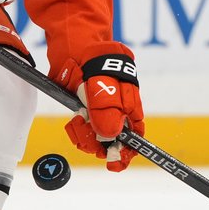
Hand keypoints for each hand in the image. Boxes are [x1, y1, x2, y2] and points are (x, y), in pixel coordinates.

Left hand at [62, 42, 143, 171]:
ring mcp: (99, 111)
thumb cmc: (97, 62)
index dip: (126, 152)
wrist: (75, 45)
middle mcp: (116, 112)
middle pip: (112, 140)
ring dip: (85, 135)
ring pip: (95, 136)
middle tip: (85, 135)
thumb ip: (107, 109)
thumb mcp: (104, 85)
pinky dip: (77, 129)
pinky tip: (73, 121)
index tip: (114, 164)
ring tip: (77, 122)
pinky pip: (82, 128)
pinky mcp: (83, 109)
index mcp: (130, 107)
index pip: (135, 136)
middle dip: (99, 144)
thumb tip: (110, 135)